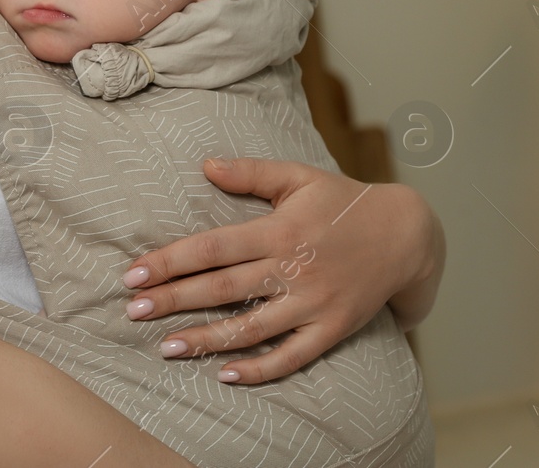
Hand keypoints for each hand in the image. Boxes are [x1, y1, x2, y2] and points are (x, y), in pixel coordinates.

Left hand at [121, 157, 440, 384]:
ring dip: (205, 340)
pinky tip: (224, 374)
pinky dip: (259, 369)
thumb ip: (251, 173)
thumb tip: (205, 165)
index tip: (134, 273)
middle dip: (174, 300)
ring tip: (166, 347)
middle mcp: (293, 267)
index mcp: (280, 229)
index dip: (170, 261)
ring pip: (251, 328)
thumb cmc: (345, 202)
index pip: (213, 247)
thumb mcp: (300, 177)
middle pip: (222, 288)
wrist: (407, 234)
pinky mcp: (332, 328)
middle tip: (132, 310)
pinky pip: (291, 355)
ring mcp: (313, 302)